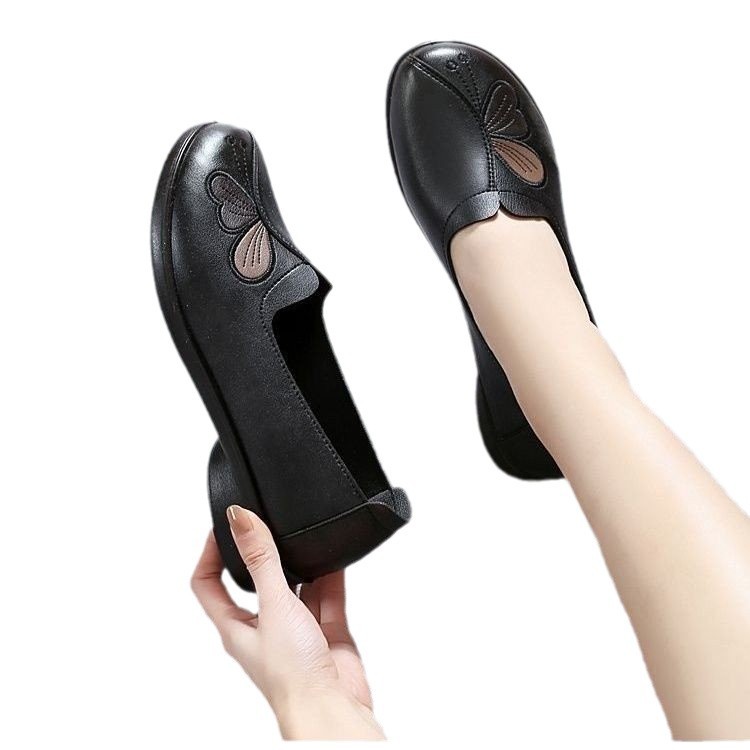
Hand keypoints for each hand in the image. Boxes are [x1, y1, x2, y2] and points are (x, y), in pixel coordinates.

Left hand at [191, 505, 383, 739]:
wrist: (332, 708)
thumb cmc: (292, 676)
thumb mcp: (273, 605)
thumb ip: (261, 560)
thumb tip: (240, 520)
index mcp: (235, 626)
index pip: (209, 584)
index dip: (210, 553)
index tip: (224, 525)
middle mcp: (264, 626)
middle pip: (256, 580)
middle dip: (263, 552)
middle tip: (269, 523)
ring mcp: (296, 629)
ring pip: (295, 584)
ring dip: (300, 563)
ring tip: (303, 536)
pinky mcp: (326, 631)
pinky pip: (326, 594)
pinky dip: (330, 575)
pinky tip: (334, 556)